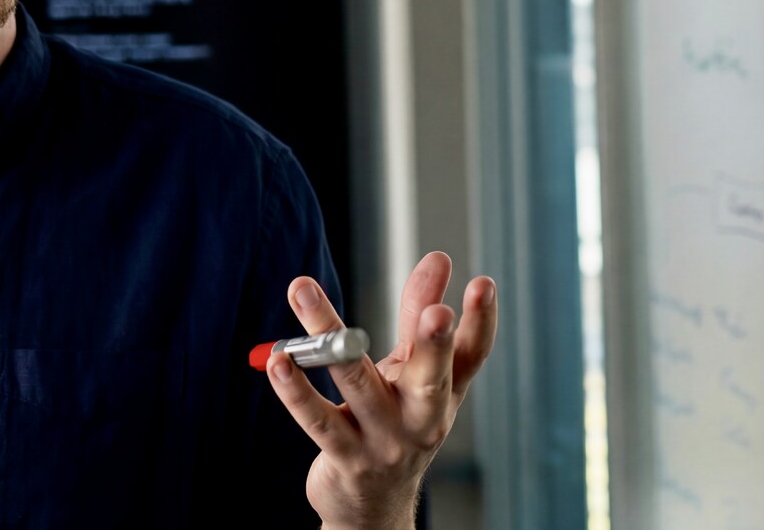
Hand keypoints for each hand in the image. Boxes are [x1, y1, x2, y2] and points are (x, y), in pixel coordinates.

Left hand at [265, 251, 497, 528]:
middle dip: (434, 345)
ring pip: (358, 384)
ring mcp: (385, 441)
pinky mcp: (346, 458)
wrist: (373, 510)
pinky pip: (318, 419)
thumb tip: (439, 259)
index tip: (484, 283)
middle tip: (437, 313)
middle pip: (432, 379)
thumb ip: (418, 314)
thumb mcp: (413, 373)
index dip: (481, 321)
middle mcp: (422, 419)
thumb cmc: (396, 423)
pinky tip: (280, 359)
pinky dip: (296, 389)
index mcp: (444, 393)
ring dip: (330, 336)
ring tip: (303, 289)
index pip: (470, 356)